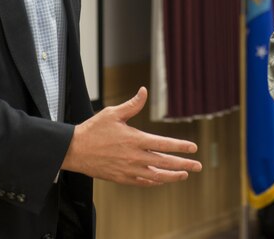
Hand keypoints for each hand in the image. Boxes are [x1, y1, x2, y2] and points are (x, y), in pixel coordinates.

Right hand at [61, 86, 201, 185]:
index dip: (180, 146)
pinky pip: (143, 183)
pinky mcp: (121, 179)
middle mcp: (134, 157)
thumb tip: (144, 91)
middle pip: (165, 162)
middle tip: (198, 166)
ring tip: (184, 175)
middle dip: (184, 164)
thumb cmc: (93, 130)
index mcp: (135, 139)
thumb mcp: (113, 113)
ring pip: (156, 176)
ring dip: (172, 176)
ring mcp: (129, 170)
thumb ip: (132, 105)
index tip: (193, 148)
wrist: (75, 150)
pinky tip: (162, 180)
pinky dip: (155, 182)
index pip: (164, 144)